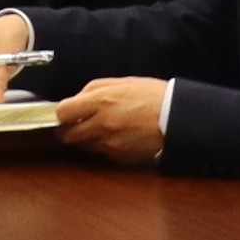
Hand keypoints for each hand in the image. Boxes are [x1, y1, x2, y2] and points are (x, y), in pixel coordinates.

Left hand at [47, 77, 174, 165]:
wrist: (177, 118)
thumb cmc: (153, 96)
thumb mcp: (122, 82)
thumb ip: (94, 89)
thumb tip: (77, 98)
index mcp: (100, 101)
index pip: (62, 112)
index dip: (63, 113)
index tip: (67, 112)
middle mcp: (101, 124)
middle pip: (68, 134)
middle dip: (70, 129)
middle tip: (78, 123)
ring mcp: (109, 143)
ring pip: (84, 146)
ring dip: (87, 138)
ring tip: (102, 128)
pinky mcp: (119, 157)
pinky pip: (102, 153)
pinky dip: (104, 146)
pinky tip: (117, 136)